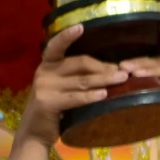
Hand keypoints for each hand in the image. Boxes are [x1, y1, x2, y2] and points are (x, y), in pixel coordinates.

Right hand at [19, 26, 127, 146]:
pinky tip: (105, 95)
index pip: (57, 46)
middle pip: (80, 63)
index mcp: (47, 65)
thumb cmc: (54, 109)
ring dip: (104, 80)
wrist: (35, 133)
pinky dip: (91, 96)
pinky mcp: (48, 102)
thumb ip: (76, 77)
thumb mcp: (61, 88)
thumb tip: (110, 70)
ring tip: (122, 80)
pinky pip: (75, 97)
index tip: (81, 27)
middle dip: (103, 67)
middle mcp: (44, 72)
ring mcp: (45, 87)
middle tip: (124, 71)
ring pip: (81, 80)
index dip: (67, 36)